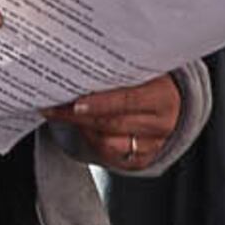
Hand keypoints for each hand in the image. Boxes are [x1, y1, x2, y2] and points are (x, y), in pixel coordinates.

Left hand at [49, 73, 183, 171]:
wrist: (171, 104)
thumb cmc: (152, 82)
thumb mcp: (144, 71)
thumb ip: (119, 70)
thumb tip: (81, 63)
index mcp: (163, 97)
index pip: (127, 100)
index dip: (99, 102)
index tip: (73, 101)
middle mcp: (161, 124)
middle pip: (111, 124)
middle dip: (78, 115)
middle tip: (53, 106)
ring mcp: (153, 145)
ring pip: (107, 143)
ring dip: (82, 128)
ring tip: (63, 113)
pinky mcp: (141, 161)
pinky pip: (109, 157)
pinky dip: (91, 141)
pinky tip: (81, 127)